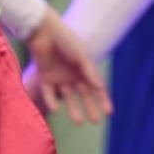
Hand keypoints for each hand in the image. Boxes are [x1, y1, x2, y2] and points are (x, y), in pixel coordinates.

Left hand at [20, 10, 111, 124]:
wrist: (43, 31)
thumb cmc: (65, 40)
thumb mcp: (81, 55)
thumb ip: (89, 71)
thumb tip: (100, 88)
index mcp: (84, 67)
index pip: (96, 86)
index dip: (103, 99)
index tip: (109, 112)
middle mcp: (73, 74)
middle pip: (84, 94)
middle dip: (90, 107)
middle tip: (96, 121)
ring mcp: (59, 77)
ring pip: (67, 97)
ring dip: (73, 109)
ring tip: (79, 122)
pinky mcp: (45, 78)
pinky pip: (49, 93)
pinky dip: (53, 101)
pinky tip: (58, 109)